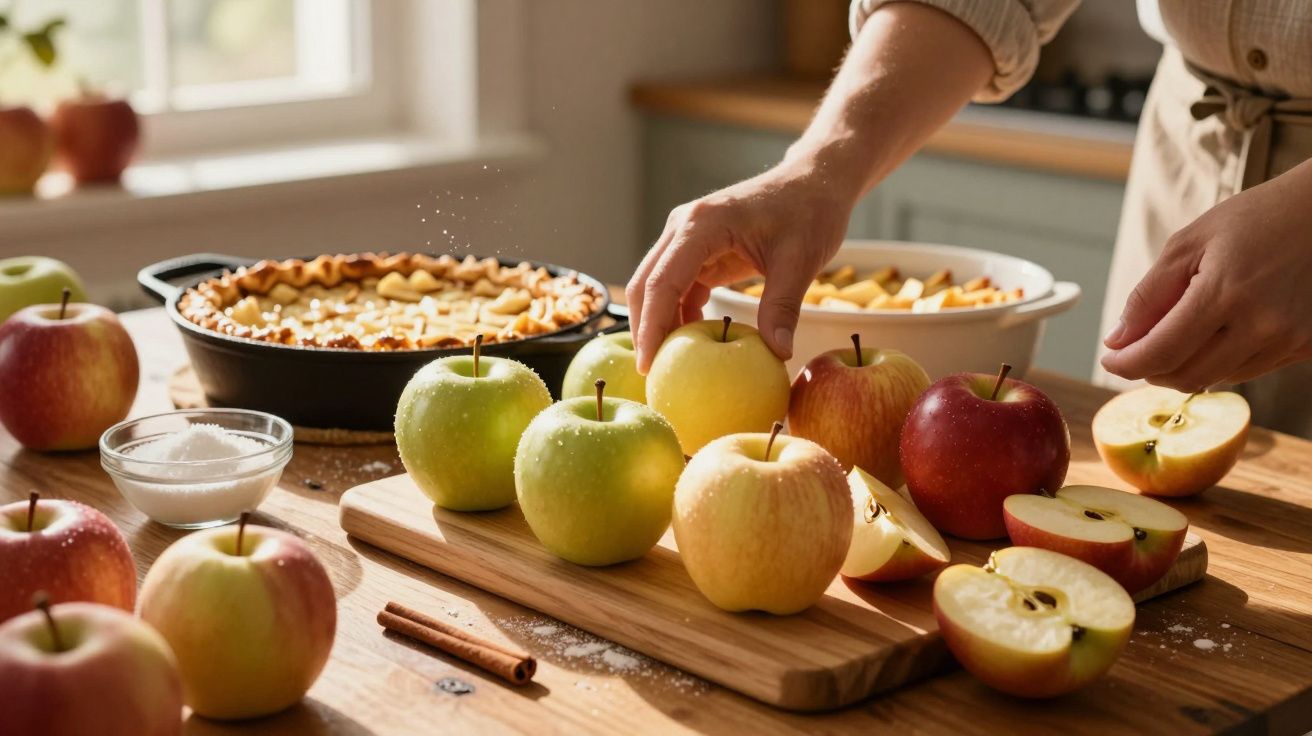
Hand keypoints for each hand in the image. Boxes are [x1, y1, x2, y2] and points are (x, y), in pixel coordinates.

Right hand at [626, 160, 856, 372]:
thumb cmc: (810, 211)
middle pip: (646, 285)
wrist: (814, 181)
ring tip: (671, 365)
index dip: (651, 327)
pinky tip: (693, 343)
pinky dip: (679, 315)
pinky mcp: (698, 250)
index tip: (650, 365)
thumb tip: (778, 353)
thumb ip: (783, 307)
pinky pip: (678, 288)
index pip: (661, 282)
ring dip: (660, 324)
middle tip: (654, 374)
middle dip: (645, 330)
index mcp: (702, 225)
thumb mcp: (801, 260)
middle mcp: (684, 227)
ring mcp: (687, 238)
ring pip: (656, 287)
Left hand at [1101, 163, 1311, 389]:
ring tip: (1177, 334)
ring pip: (1217, 378)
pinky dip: (1221, 361)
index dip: (1125, 364)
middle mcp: (1262, 325)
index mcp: (1225, 293)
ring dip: (1185, 366)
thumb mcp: (1189, 243)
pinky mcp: (1307, 346)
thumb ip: (1148, 295)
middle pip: (1186, 376)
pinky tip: (1218, 332)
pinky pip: (1249, 371)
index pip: (1160, 353)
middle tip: (1136, 351)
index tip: (1109, 359)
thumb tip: (1117, 340)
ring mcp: (1289, 340)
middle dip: (1150, 370)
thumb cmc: (1256, 218)